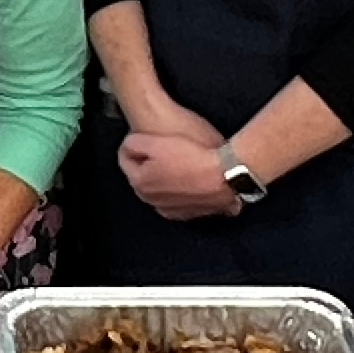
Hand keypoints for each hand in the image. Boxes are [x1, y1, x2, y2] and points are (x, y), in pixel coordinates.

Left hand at [116, 124, 242, 221]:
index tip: (144, 139)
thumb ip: (134, 142)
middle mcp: (154, 202)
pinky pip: (182, 198)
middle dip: (150, 163)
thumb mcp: (156, 141)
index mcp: (141, 184)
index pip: (125, 161)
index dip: (134, 146)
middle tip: (165, 149)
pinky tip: (194, 176)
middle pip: (144, 176)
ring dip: (168, 177)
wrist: (228, 175)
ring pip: (163, 188)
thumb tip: (128, 145)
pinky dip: (184, 188)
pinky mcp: (192, 213)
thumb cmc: (195, 159)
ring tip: (182, 161)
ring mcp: (173, 210)